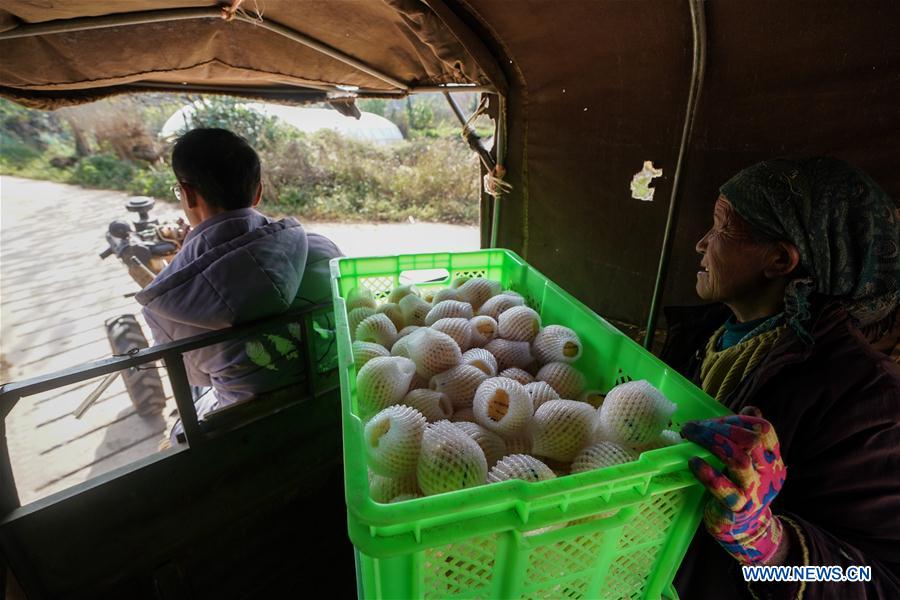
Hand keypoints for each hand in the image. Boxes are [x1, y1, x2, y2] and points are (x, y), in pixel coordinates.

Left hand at [681, 407, 786, 564]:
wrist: (747, 530)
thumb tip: (751, 408)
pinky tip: (693, 462)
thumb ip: (749, 437)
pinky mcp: (738, 506)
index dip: (738, 420)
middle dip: (720, 427)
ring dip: (712, 443)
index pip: (763, 429)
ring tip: (690, 437)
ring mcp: (755, 490)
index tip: (713, 420)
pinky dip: (706, 473)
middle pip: (751, 440)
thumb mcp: (752, 462)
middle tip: (693, 427)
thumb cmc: (742, 488)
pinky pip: (723, 488)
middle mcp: (769, 472)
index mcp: (773, 458)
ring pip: (738, 460)